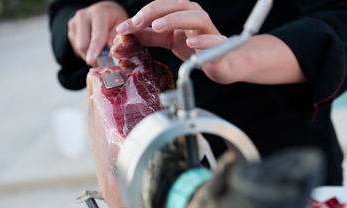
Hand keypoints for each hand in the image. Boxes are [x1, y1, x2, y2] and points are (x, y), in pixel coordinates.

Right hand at [68, 1, 127, 65]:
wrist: (103, 10)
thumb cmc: (115, 19)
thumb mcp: (122, 26)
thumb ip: (116, 38)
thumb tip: (110, 50)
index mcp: (99, 14)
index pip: (96, 35)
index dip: (94, 49)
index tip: (91, 60)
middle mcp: (83, 16)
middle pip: (83, 44)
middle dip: (93, 57)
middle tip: (104, 61)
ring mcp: (74, 23)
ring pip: (79, 49)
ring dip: (90, 55)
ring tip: (100, 52)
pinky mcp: (70, 30)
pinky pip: (76, 48)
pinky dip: (86, 52)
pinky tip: (93, 46)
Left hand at [116, 0, 233, 83]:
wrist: (222, 63)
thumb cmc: (197, 48)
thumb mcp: (169, 40)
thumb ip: (150, 35)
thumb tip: (127, 32)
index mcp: (183, 13)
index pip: (162, 6)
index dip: (142, 14)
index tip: (123, 27)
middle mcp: (196, 17)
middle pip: (178, 5)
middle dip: (156, 11)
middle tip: (137, 23)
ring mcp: (209, 30)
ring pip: (196, 17)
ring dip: (176, 19)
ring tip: (158, 27)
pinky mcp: (220, 46)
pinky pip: (214, 40)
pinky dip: (203, 40)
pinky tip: (191, 43)